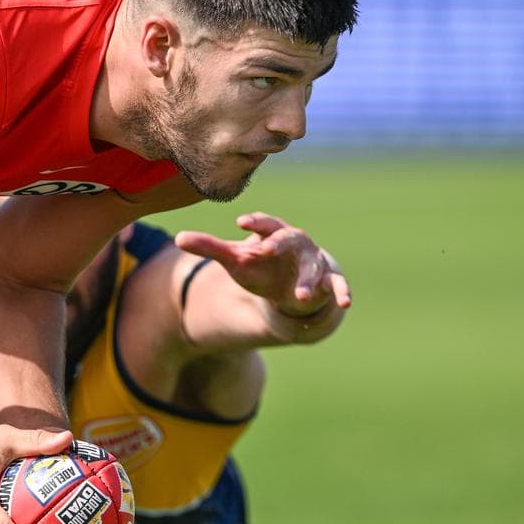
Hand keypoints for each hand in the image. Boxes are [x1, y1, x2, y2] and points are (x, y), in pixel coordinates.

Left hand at [175, 212, 350, 316]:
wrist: (288, 284)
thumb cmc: (260, 265)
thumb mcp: (235, 259)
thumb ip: (209, 247)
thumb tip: (177, 237)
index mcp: (273, 233)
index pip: (265, 224)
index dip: (255, 222)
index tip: (240, 223)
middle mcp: (296, 243)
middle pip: (290, 238)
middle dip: (278, 243)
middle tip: (264, 250)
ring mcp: (313, 262)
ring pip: (313, 266)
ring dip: (308, 279)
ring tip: (299, 295)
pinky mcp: (326, 281)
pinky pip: (337, 284)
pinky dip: (342, 291)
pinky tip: (346, 302)